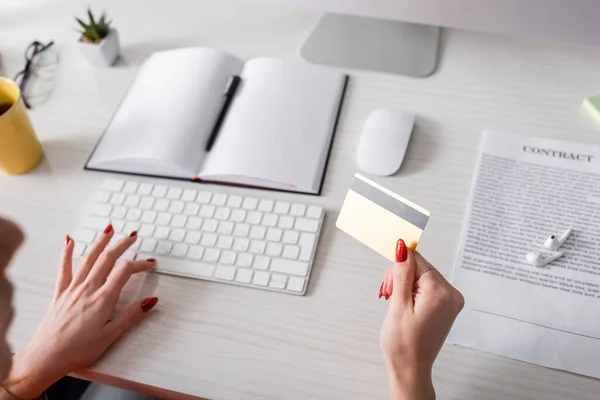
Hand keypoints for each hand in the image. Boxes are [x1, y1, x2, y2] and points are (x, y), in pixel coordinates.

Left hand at [2, 225, 158, 398]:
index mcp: (102, 299)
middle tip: (132, 236)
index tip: (148, 264)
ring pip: (88, 258)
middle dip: (122, 244)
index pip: (124, 271)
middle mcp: (87, 289)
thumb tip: (150, 301)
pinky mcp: (60, 293)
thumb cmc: (77, 350)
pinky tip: (69, 241)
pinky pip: (64, 268)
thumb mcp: (111, 335)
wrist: (47, 357)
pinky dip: (67, 252)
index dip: (139, 264)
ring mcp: (73, 289)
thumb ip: (131, 315)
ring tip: (109, 230)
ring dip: (100, 242)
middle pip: (107, 258)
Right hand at [379, 239, 463, 399]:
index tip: (389, 284)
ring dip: (404, 284)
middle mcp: (451, 294)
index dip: (398, 268)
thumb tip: (402, 248)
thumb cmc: (403, 344)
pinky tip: (403, 303)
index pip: (416, 259)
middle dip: (400, 276)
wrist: (411, 368)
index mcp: (440, 292)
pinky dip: (412, 291)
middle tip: (389, 295)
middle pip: (420, 266)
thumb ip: (401, 274)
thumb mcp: (397, 306)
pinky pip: (427, 286)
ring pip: (422, 275)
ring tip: (395, 302)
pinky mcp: (446, 305)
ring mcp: (451, 300)